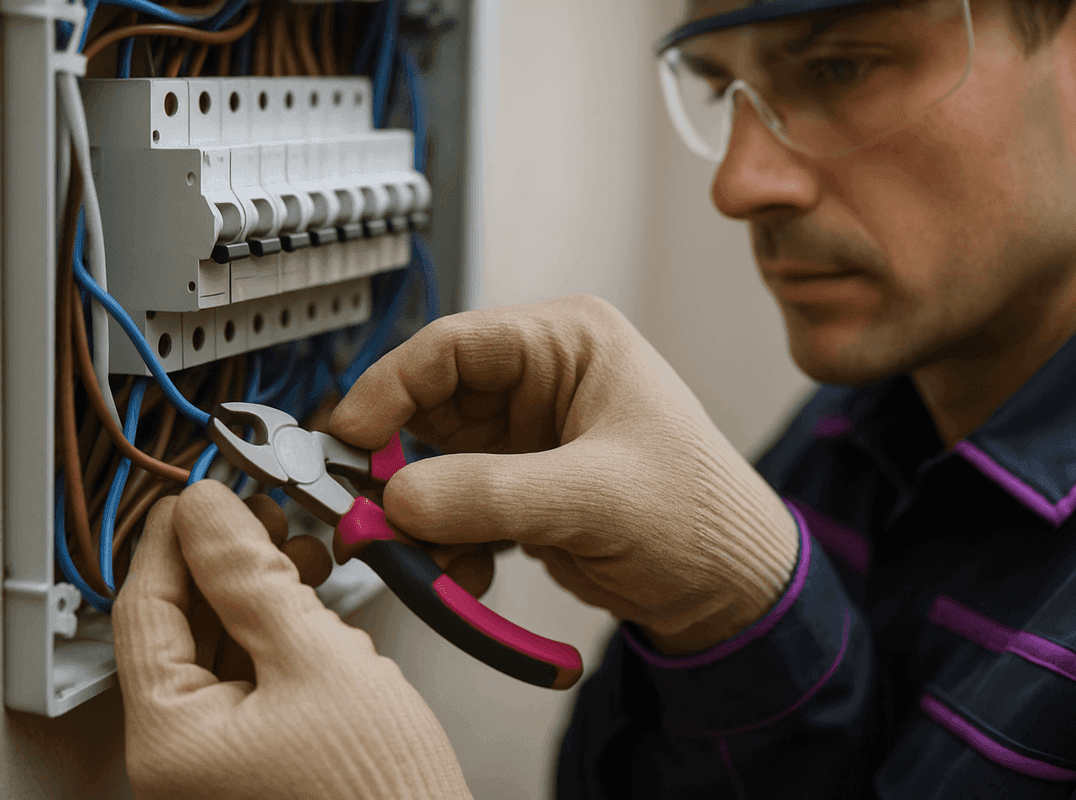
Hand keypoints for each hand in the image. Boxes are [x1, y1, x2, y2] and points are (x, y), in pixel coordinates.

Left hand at [112, 481, 471, 799]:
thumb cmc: (378, 794)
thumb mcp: (315, 658)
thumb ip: (252, 576)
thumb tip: (209, 512)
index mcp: (171, 740)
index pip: (144, 611)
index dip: (174, 539)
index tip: (200, 494)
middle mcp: (184, 756)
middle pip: (182, 627)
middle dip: (225, 563)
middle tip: (262, 516)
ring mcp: (224, 760)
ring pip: (222, 648)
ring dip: (259, 592)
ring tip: (301, 555)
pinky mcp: (264, 756)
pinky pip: (255, 677)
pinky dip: (281, 632)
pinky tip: (314, 604)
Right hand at [330, 295, 799, 654]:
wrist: (729, 589)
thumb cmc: (698, 516)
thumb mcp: (595, 498)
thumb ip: (492, 496)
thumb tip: (398, 500)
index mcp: (569, 343)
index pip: (451, 346)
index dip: (388, 388)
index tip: (347, 438)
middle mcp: (542, 381)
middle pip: (431, 406)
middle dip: (399, 464)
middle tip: (370, 511)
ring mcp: (528, 436)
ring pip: (435, 463)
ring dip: (422, 515)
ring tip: (425, 559)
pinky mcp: (521, 487)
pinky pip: (455, 506)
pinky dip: (447, 542)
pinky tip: (467, 574)